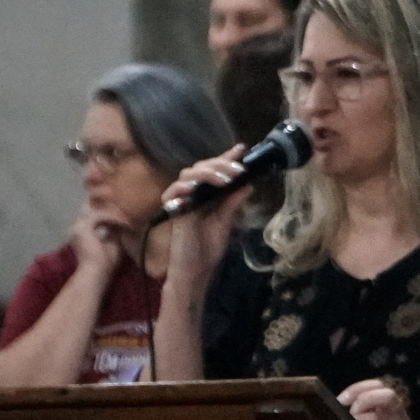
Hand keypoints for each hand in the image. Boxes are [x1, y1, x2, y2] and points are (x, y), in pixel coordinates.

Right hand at [66, 201, 123, 274]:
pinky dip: (112, 217)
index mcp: (81, 233)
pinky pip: (99, 216)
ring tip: (126, 218)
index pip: (93, 217)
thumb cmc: (105, 263)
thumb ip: (114, 232)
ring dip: (114, 213)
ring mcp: (77, 227)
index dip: (108, 214)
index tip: (123, 216)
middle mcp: (76, 228)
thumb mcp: (112, 243)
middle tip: (125, 212)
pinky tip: (123, 221)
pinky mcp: (82, 228)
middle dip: (110, 210)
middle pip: (93, 211)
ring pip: (97, 212)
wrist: (96, 273)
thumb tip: (119, 222)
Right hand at [161, 145, 251, 291]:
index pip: (216, 171)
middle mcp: (194, 194)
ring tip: (225, 179)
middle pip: (202, 167)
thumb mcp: (226, 223)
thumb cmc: (208, 249)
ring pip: (188, 174)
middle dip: (221, 164)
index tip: (242, 148)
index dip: (226, 158)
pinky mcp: (172, 210)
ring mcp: (182, 201)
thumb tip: (248, 184)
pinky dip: (183, 186)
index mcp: (208, 195)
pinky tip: (196, 186)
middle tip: (238, 169)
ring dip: (208, 172)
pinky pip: (171, 192)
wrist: (195, 271)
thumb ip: (233, 203)